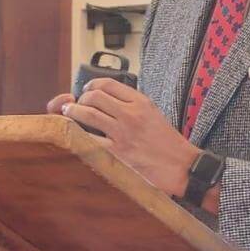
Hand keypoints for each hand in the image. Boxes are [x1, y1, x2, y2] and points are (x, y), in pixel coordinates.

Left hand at [46, 79, 199, 197]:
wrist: (181, 166)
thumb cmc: (166, 142)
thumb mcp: (152, 113)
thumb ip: (131, 104)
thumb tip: (104, 100)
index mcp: (141, 102)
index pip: (108, 84)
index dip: (91, 85)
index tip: (86, 91)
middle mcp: (131, 114)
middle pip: (94, 96)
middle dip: (80, 99)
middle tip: (74, 106)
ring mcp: (122, 133)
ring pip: (87, 113)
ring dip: (72, 113)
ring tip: (68, 115)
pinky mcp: (116, 153)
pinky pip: (87, 139)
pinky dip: (75, 135)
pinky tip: (72, 136)